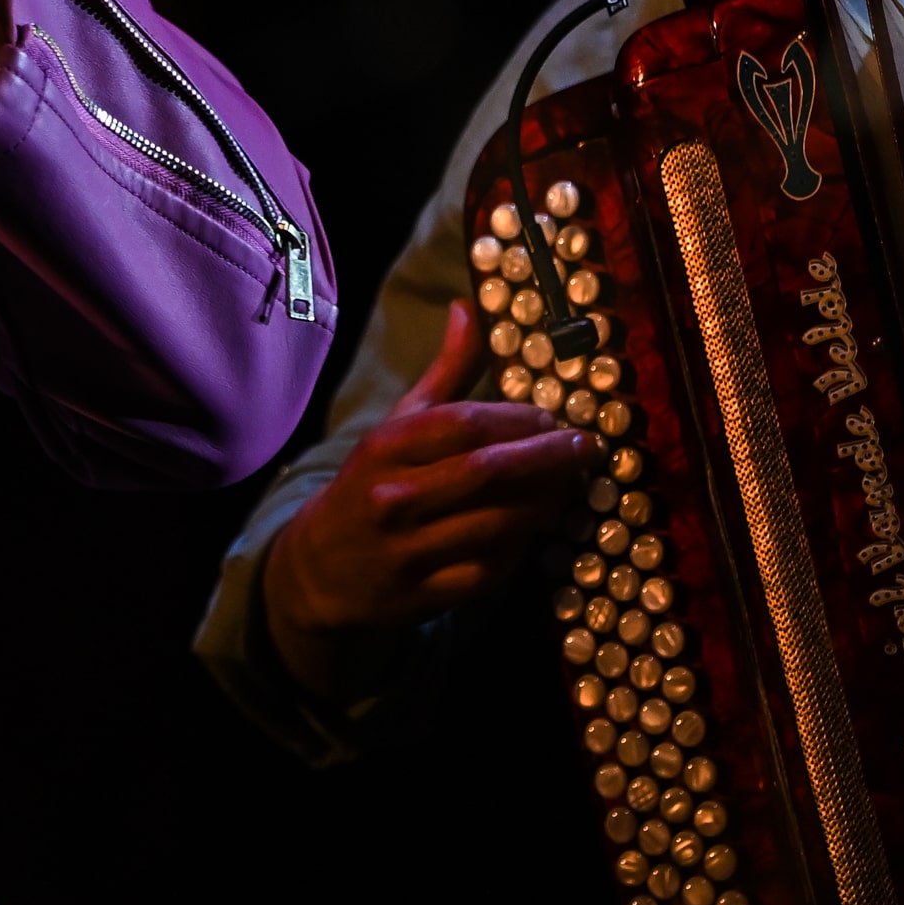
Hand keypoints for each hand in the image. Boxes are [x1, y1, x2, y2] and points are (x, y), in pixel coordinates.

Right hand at [259, 300, 600, 700]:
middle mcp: (394, 497)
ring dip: (544, 505)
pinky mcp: (423, 596)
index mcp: (387, 447)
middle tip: (585, 450)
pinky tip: (536, 529)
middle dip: (547, 460)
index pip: (463, 424)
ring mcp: (408, 550)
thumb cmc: (371, 483)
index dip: (518, 419)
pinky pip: (489, 572)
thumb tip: (470, 308)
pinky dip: (520, 550)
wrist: (318, 570)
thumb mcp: (398, 424)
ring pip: (496, 525)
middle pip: (486, 473)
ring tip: (570, 487)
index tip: (553, 416)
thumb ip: (443, 372)